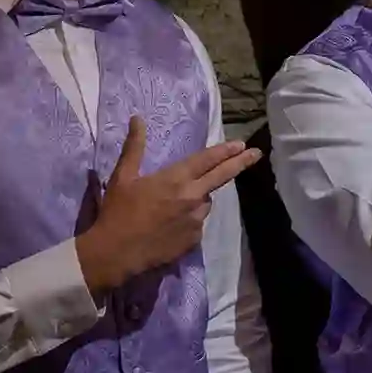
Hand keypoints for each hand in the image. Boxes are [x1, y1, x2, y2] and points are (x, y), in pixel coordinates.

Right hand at [76, 118, 262, 292]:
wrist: (115, 253)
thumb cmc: (118, 212)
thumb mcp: (122, 177)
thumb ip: (134, 147)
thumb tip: (137, 119)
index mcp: (176, 179)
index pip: (208, 160)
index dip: (225, 150)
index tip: (241, 144)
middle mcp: (193, 197)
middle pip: (222, 176)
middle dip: (241, 163)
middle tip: (256, 154)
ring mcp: (196, 220)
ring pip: (205, 202)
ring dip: (198, 198)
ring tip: (171, 206)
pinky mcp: (194, 239)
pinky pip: (197, 224)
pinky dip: (189, 220)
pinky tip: (169, 225)